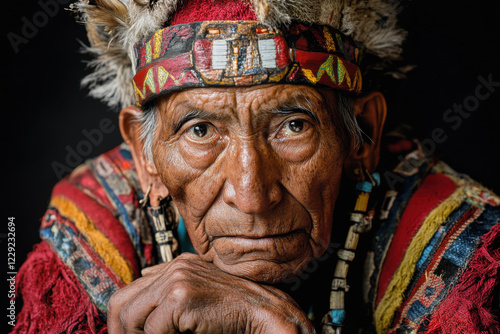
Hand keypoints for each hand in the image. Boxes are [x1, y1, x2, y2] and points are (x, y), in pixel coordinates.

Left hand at [107, 253, 314, 332]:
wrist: (265, 314)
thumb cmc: (234, 312)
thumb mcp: (200, 296)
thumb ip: (171, 295)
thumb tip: (141, 299)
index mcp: (177, 265)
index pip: (131, 292)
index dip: (122, 322)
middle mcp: (175, 267)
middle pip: (121, 302)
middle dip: (119, 331)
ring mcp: (178, 279)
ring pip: (130, 317)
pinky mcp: (182, 297)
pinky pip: (151, 330)